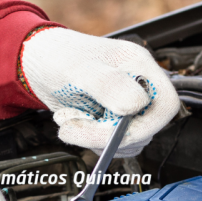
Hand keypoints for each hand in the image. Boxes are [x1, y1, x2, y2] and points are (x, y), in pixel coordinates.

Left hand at [20, 27, 180, 156]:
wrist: (36, 63)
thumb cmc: (56, 56)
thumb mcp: (79, 69)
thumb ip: (108, 85)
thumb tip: (135, 105)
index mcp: (139, 67)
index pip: (165, 105)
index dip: (141, 125)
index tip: (108, 129)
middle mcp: (138, 86)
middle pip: (147, 128)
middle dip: (110, 135)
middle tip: (75, 126)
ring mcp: (126, 103)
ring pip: (130, 140)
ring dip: (96, 139)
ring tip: (71, 119)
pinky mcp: (112, 119)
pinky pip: (113, 143)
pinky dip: (91, 141)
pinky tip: (75, 123)